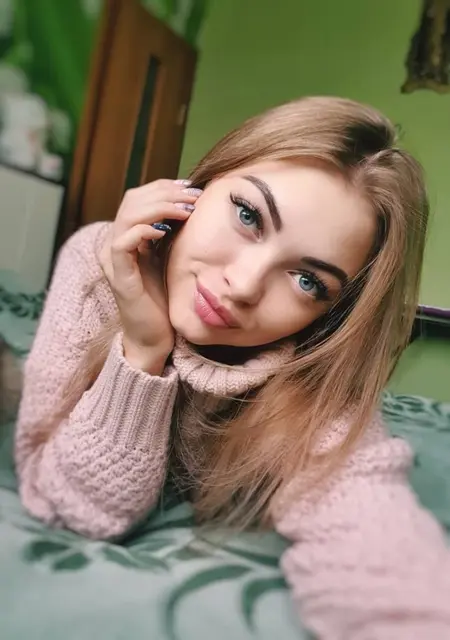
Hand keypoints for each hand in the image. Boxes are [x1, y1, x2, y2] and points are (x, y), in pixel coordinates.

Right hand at [99, 179, 200, 373]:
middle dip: (165, 194)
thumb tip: (190, 204)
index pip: (137, 198)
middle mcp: (115, 244)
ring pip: (127, 216)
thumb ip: (170, 233)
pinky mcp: (119, 276)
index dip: (162, 187)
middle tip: (193, 197)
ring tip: (186, 211)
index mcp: (126, 236)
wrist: (154, 336)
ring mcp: (113, 260)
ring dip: (159, 207)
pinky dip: (144, 230)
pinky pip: (123, 243)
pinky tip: (166, 230)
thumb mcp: (169, 258)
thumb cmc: (164, 299)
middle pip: (131, 201)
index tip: (189, 187)